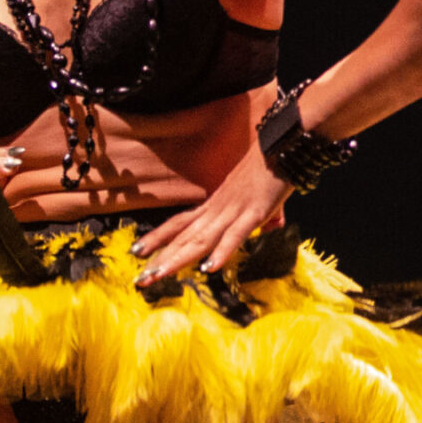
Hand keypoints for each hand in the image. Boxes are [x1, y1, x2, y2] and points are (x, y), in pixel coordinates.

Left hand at [131, 145, 291, 284]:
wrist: (285, 143)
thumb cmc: (271, 168)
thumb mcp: (259, 196)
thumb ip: (262, 215)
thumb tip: (273, 226)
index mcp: (216, 204)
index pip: (180, 223)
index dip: (158, 238)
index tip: (137, 252)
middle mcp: (218, 208)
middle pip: (184, 236)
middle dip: (160, 258)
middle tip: (140, 279)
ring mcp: (235, 210)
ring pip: (201, 238)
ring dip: (179, 258)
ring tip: (159, 275)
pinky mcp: (255, 212)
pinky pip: (236, 235)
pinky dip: (222, 251)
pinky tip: (209, 268)